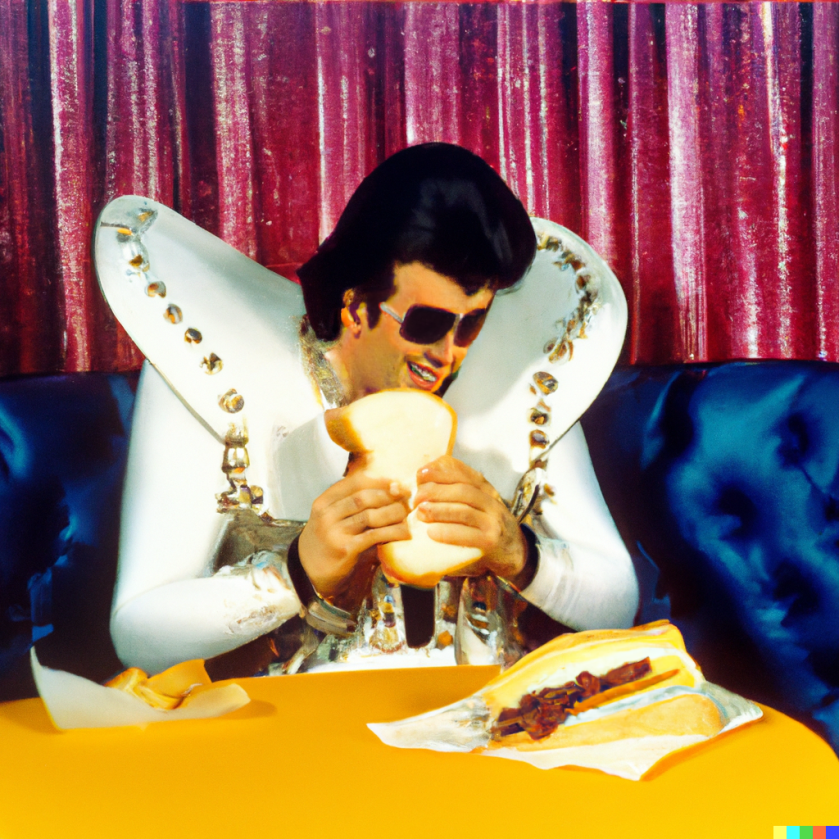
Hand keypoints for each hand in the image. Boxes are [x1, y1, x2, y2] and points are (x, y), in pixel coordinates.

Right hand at [298, 473, 409, 603]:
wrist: (310, 571)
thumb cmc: (328, 540)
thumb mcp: (332, 517)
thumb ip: (351, 503)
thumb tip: (390, 487)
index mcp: (324, 501)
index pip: (355, 482)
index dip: (380, 481)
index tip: (398, 484)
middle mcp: (326, 514)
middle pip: (364, 497)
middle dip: (390, 496)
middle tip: (408, 499)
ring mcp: (334, 532)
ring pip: (370, 515)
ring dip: (393, 513)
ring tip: (408, 515)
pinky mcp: (345, 549)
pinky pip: (374, 536)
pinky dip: (392, 532)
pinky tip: (404, 533)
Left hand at [414, 456, 533, 588]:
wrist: (513, 552)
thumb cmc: (485, 526)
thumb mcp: (476, 504)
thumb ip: (457, 492)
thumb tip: (424, 479)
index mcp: (485, 489)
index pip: (463, 474)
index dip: (440, 471)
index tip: (420, 474)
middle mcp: (492, 501)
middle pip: (462, 490)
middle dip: (435, 492)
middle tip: (415, 500)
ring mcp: (494, 521)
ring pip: (464, 511)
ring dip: (439, 510)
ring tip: (420, 512)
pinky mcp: (491, 541)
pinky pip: (468, 535)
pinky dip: (448, 533)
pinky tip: (432, 533)